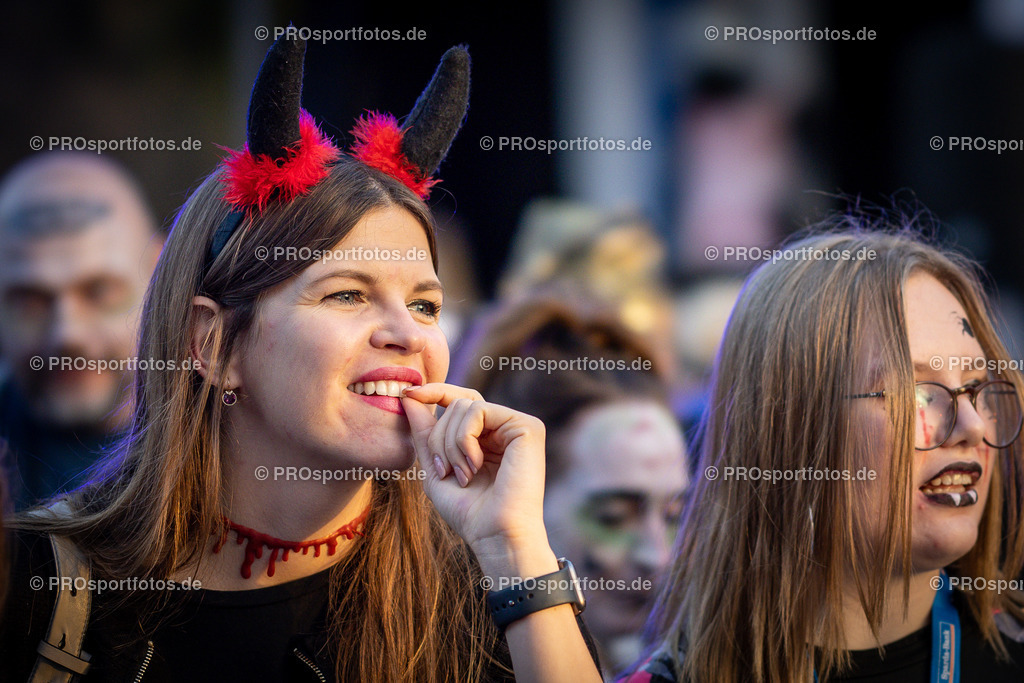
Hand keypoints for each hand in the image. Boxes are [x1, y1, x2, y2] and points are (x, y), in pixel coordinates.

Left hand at [401, 383, 552, 565]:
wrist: (494, 535)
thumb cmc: (469, 511)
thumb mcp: (436, 468)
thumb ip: (424, 432)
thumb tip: (408, 395)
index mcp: (489, 436)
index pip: (460, 400)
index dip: (434, 392)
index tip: (407, 393)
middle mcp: (506, 427)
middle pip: (458, 403)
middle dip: (439, 436)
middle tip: (445, 470)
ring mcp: (518, 425)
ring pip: (465, 405)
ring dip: (450, 443)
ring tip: (462, 474)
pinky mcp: (527, 426)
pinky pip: (478, 411)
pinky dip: (464, 439)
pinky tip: (473, 465)